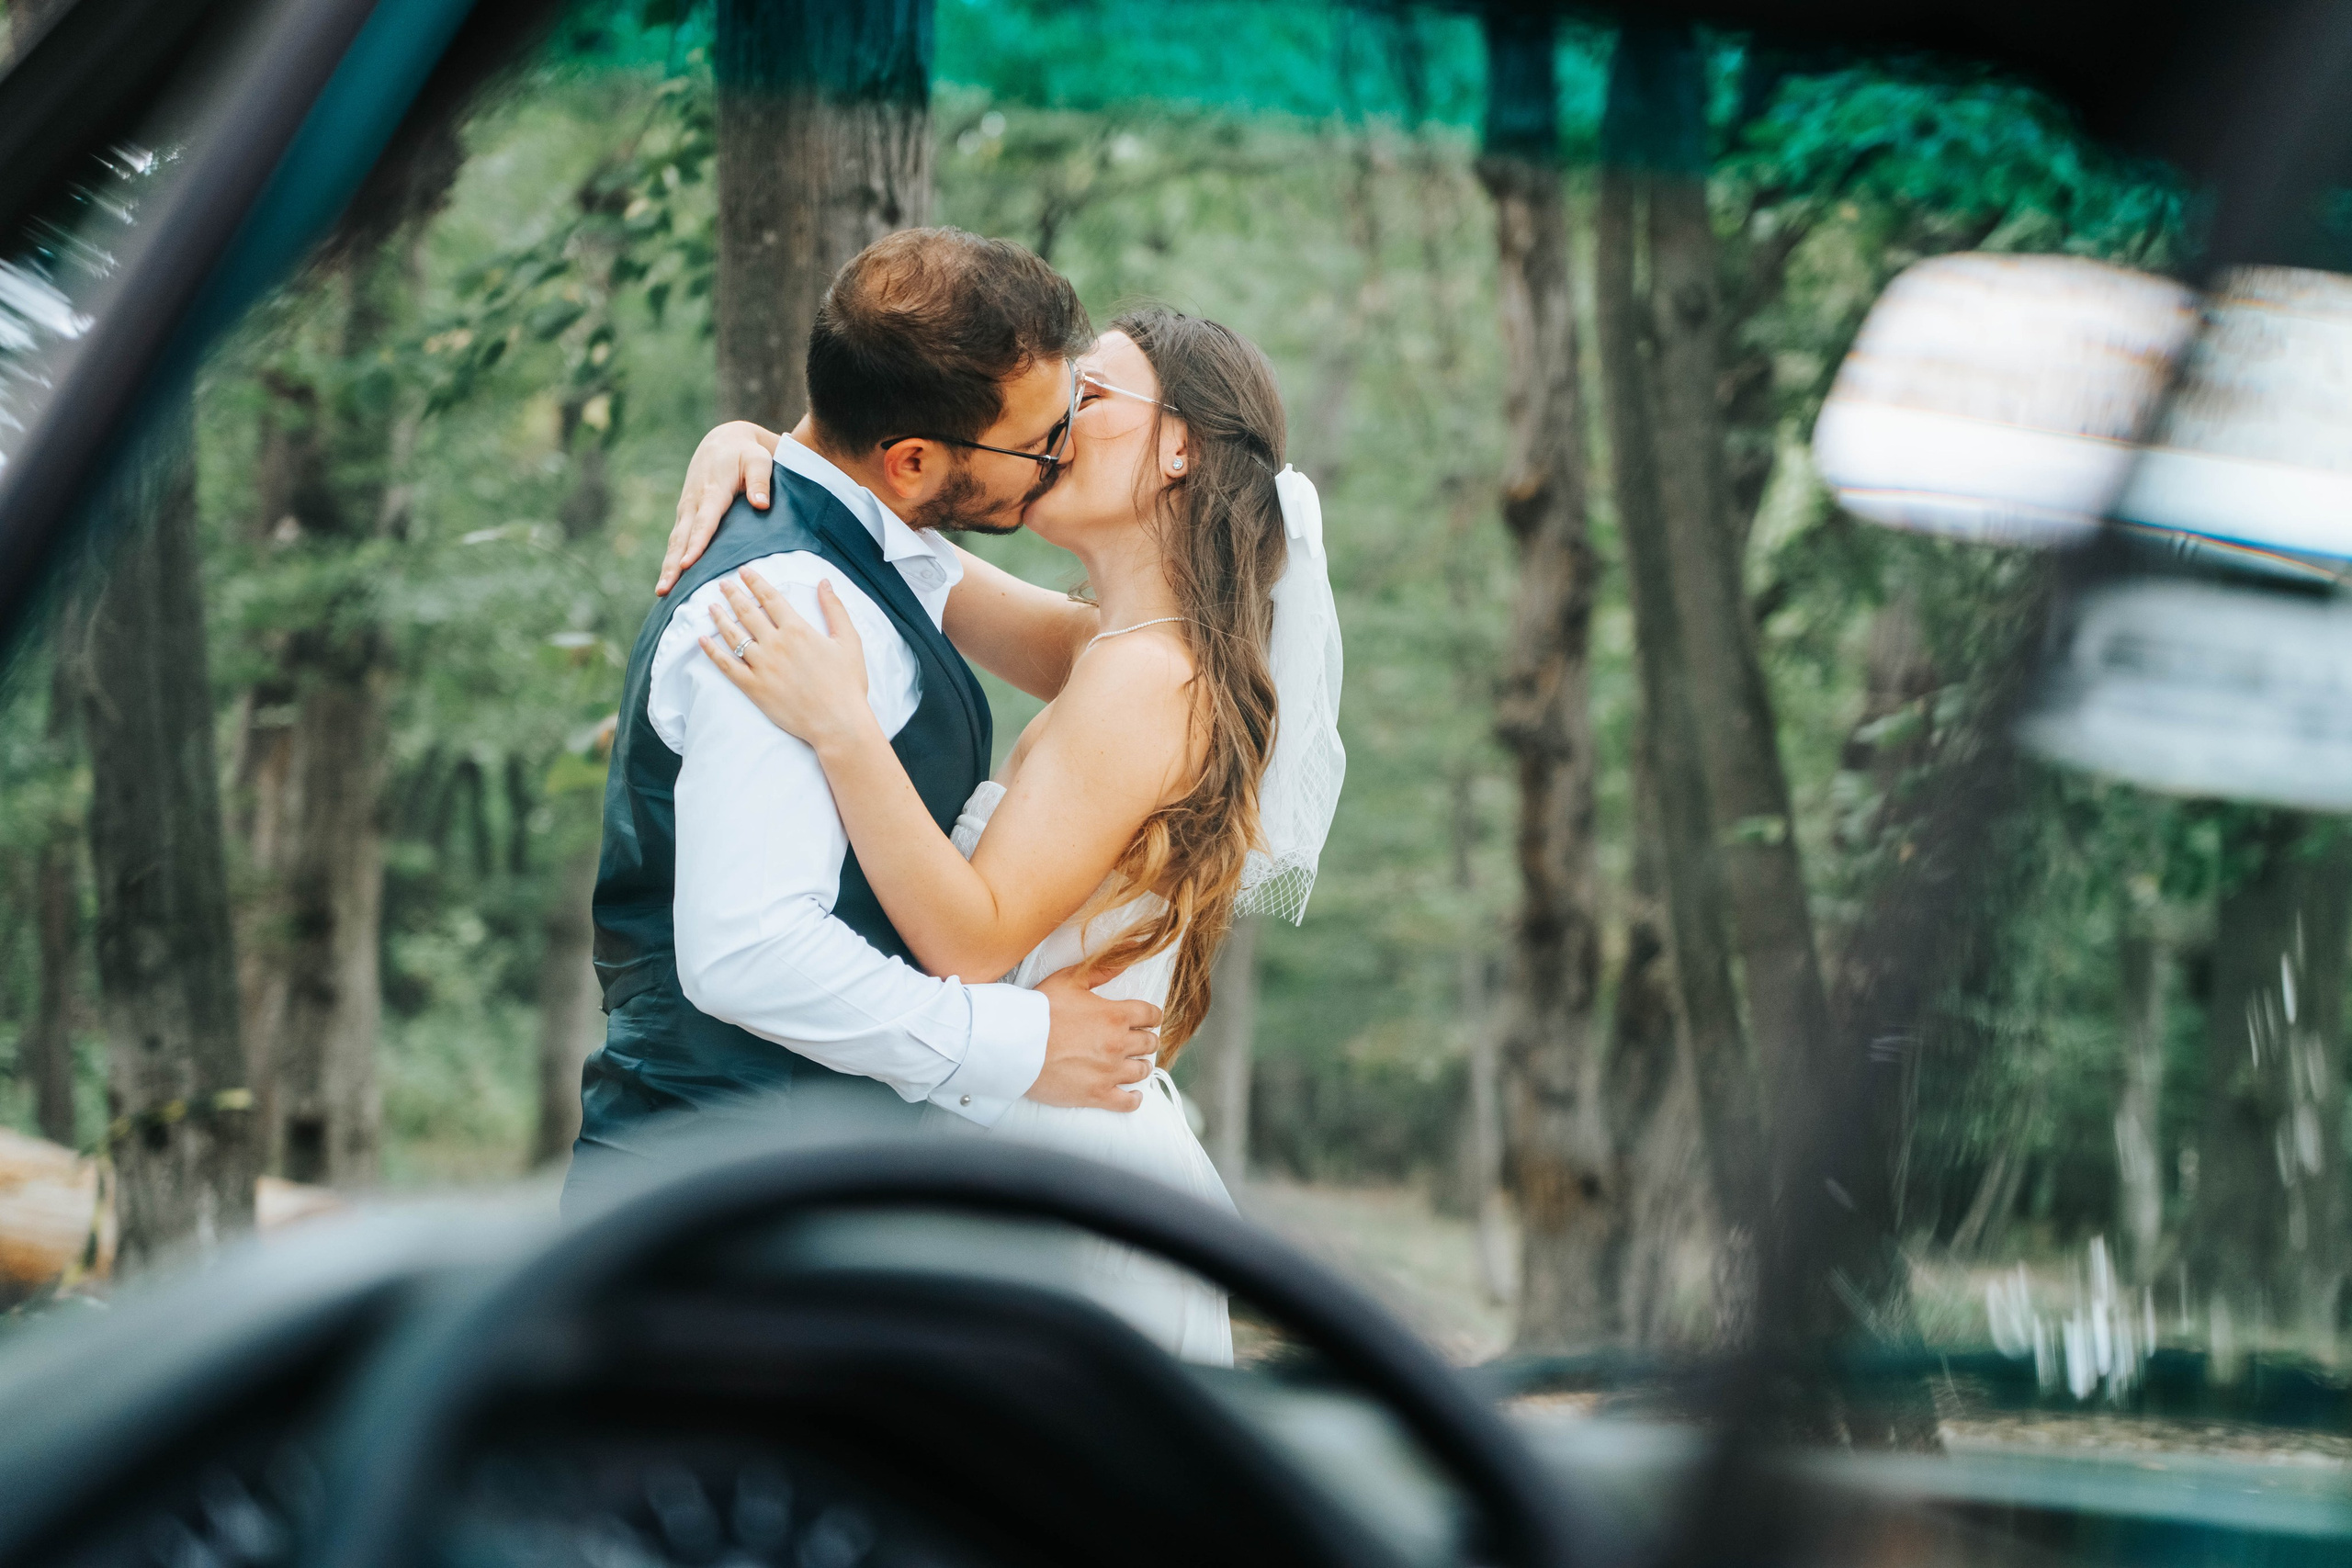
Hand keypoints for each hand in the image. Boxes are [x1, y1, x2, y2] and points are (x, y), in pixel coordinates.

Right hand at [656, 421, 778, 595]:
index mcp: (712, 491)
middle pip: (682, 538)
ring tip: (662, 592)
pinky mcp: (686, 515)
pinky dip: (672, 560)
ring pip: (675, 541)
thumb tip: (761, 505)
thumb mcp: (759, 460)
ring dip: (668, 566)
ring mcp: (687, 509)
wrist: (722, 441)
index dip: (696, 544)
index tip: (688, 564)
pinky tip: (670, 581)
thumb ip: (760, 481)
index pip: (704, 522)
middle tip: (665, 589)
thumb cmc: (745, 454)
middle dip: (673, 564)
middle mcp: (694, 502)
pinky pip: (678, 540)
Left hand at [700, 570, 873, 750]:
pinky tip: (702, 640)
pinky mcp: (754, 687)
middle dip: (733, 594)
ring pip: (733, 635)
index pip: (770, 598)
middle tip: (722, 584)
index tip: (744, 571)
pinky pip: (727, 666)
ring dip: (720, 618)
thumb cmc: (847, 683)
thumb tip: (824, 582)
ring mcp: (762, 666)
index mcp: (797, 629)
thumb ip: (835, 608)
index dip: (755, 582)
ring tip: (711, 607)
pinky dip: (712, 652)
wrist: (838, 722)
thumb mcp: (849, 641)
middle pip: (747, 612)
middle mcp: (775, 644)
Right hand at [1028, 964, 1158, 1111]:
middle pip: (1149, 1043)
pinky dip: (1134, 1098)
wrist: (1017, 1045)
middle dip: (1146, 1040)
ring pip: (1142, 1071)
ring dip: (1140, 1065)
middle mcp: (1118, 1044)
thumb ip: (1100, 969)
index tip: (1147, 1019)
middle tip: (1137, 1040)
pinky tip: (1132, 1094)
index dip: (1151, 1016)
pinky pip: (1127, 1102)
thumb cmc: (1039, 1011)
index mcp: (1114, 1015)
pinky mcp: (1097, 1094)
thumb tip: (1127, 955)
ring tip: (1132, 1063)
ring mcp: (1109, 1072)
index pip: (1150, 1015)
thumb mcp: (1069, 980)